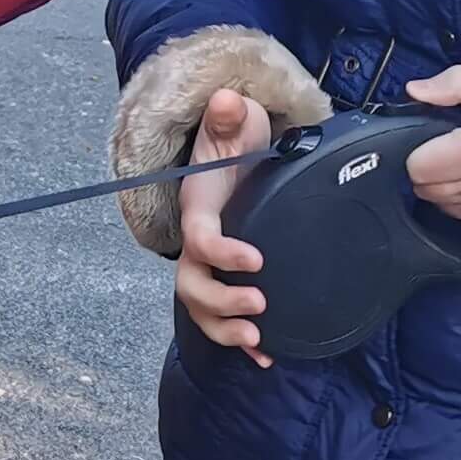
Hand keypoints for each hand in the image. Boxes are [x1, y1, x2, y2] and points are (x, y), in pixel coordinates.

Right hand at [174, 88, 274, 367]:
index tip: (256, 260)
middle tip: (258, 305)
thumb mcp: (234, 122)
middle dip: (222, 303)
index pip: (200, 239)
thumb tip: (228, 101)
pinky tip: (268, 358)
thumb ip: (229, 115)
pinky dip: (242, 343)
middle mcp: (199, 244)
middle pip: (192, 286)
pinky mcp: (226, 278)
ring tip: (259, 340)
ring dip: (226, 330)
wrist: (233, 153)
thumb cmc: (234, 139)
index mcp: (199, 209)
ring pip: (202, 310)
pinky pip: (224, 318)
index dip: (222, 254)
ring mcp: (210, 267)